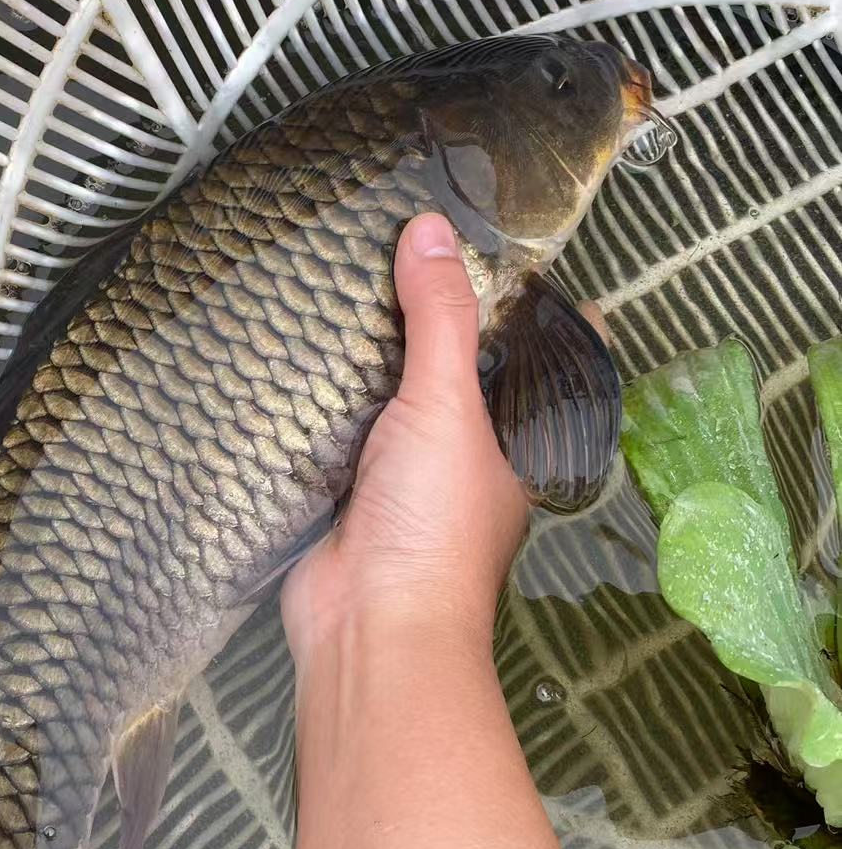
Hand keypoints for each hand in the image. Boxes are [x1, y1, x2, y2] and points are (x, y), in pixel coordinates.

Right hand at [282, 213, 528, 665]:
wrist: (366, 620)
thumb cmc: (434, 519)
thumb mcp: (447, 406)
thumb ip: (440, 320)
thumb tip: (432, 227)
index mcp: (519, 439)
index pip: (546, 359)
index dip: (534, 304)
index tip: (502, 243)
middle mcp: (469, 452)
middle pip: (465, 369)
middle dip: (441, 316)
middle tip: (407, 243)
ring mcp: (406, 469)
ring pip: (399, 395)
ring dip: (378, 351)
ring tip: (348, 273)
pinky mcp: (350, 484)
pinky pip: (345, 424)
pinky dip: (330, 391)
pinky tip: (302, 343)